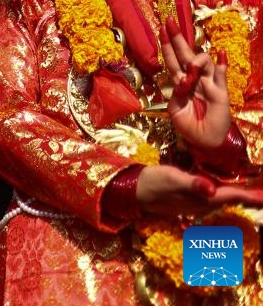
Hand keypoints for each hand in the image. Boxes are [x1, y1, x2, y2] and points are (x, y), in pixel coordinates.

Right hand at [136, 165, 262, 216]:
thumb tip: (211, 189)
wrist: (133, 191)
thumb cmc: (152, 182)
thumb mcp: (171, 179)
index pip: (232, 196)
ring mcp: (196, 203)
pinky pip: (215, 197)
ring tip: (251, 191)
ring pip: (224, 199)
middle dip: (248, 197)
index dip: (250, 196)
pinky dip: (226, 193)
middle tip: (261, 193)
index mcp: (202, 198)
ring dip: (239, 195)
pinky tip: (227, 188)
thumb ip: (192, 184)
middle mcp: (203, 203)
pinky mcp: (190, 199)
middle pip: (232, 200)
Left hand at [160, 18, 229, 148]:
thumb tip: (182, 79)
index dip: (166, 45)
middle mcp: (193, 78)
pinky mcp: (221, 90)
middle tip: (169, 21)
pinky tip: (220, 53)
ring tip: (193, 68)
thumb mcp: (175, 110)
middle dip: (177, 38)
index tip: (161, 29)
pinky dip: (221, 63)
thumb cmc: (188, 125)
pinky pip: (222, 74)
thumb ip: (176, 93)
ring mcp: (208, 82)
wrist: (205, 140)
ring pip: (204, 61)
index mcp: (179, 82)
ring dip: (197, 59)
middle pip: (185, 54)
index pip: (172, 60)